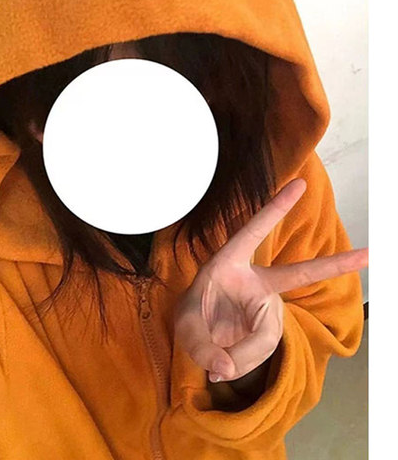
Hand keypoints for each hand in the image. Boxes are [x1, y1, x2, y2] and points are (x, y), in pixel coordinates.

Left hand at [173, 179, 368, 382]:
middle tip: (369, 254)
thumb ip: (201, 347)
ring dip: (240, 357)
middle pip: (298, 274)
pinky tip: (227, 364)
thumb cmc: (192, 316)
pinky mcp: (270, 327)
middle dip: (333, 265)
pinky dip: (242, 364)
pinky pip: (262, 352)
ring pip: (264, 337)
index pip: (253, 232)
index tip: (298, 184)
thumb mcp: (184, 327)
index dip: (274, 209)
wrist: (199, 333)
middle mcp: (255, 281)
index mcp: (230, 262)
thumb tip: (228, 368)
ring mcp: (266, 305)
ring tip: (217, 364)